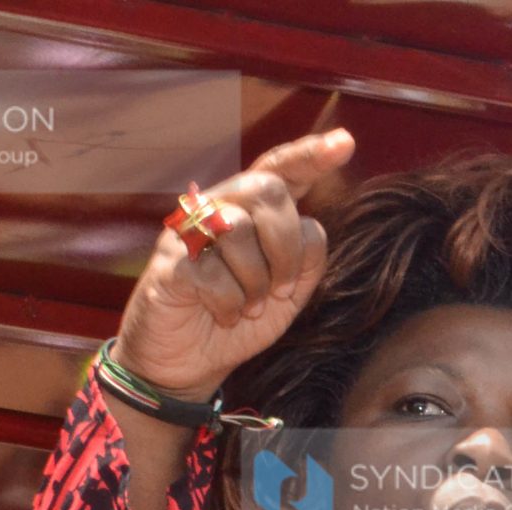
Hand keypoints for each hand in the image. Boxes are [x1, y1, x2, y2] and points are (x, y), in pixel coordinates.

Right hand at [113, 129, 354, 399]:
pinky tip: (224, 316)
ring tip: (248, 307)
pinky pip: (211, 271)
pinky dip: (228, 304)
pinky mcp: (168, 262)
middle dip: (285, 246)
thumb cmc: (238, 319)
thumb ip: (307, 260)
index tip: (344, 143)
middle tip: (281, 289)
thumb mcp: (289, 295)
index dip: (310, 154)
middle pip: (267, 190)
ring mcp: (189, 232)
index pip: (281, 169)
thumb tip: (310, 227)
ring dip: (256, 282)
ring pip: (238, 228)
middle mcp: (219, 208)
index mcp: (252, 211)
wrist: (189, 364)